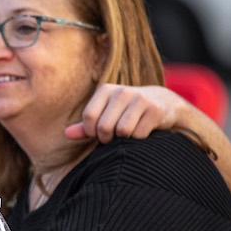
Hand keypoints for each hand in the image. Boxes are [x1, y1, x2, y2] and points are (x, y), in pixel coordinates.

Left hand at [66, 84, 181, 143]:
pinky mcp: (155, 110)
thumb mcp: (106, 114)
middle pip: (104, 126)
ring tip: (129, 133)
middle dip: (107, 138)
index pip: (89, 116)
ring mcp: (140, 99)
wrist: (163, 102)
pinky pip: (139, 134)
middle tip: (114, 137)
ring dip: (124, 139)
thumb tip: (66, 134)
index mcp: (105, 90)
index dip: (91, 132)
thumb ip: (86, 126)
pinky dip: (139, 139)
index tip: (98, 134)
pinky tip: (143, 130)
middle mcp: (122, 92)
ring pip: (122, 131)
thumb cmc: (127, 112)